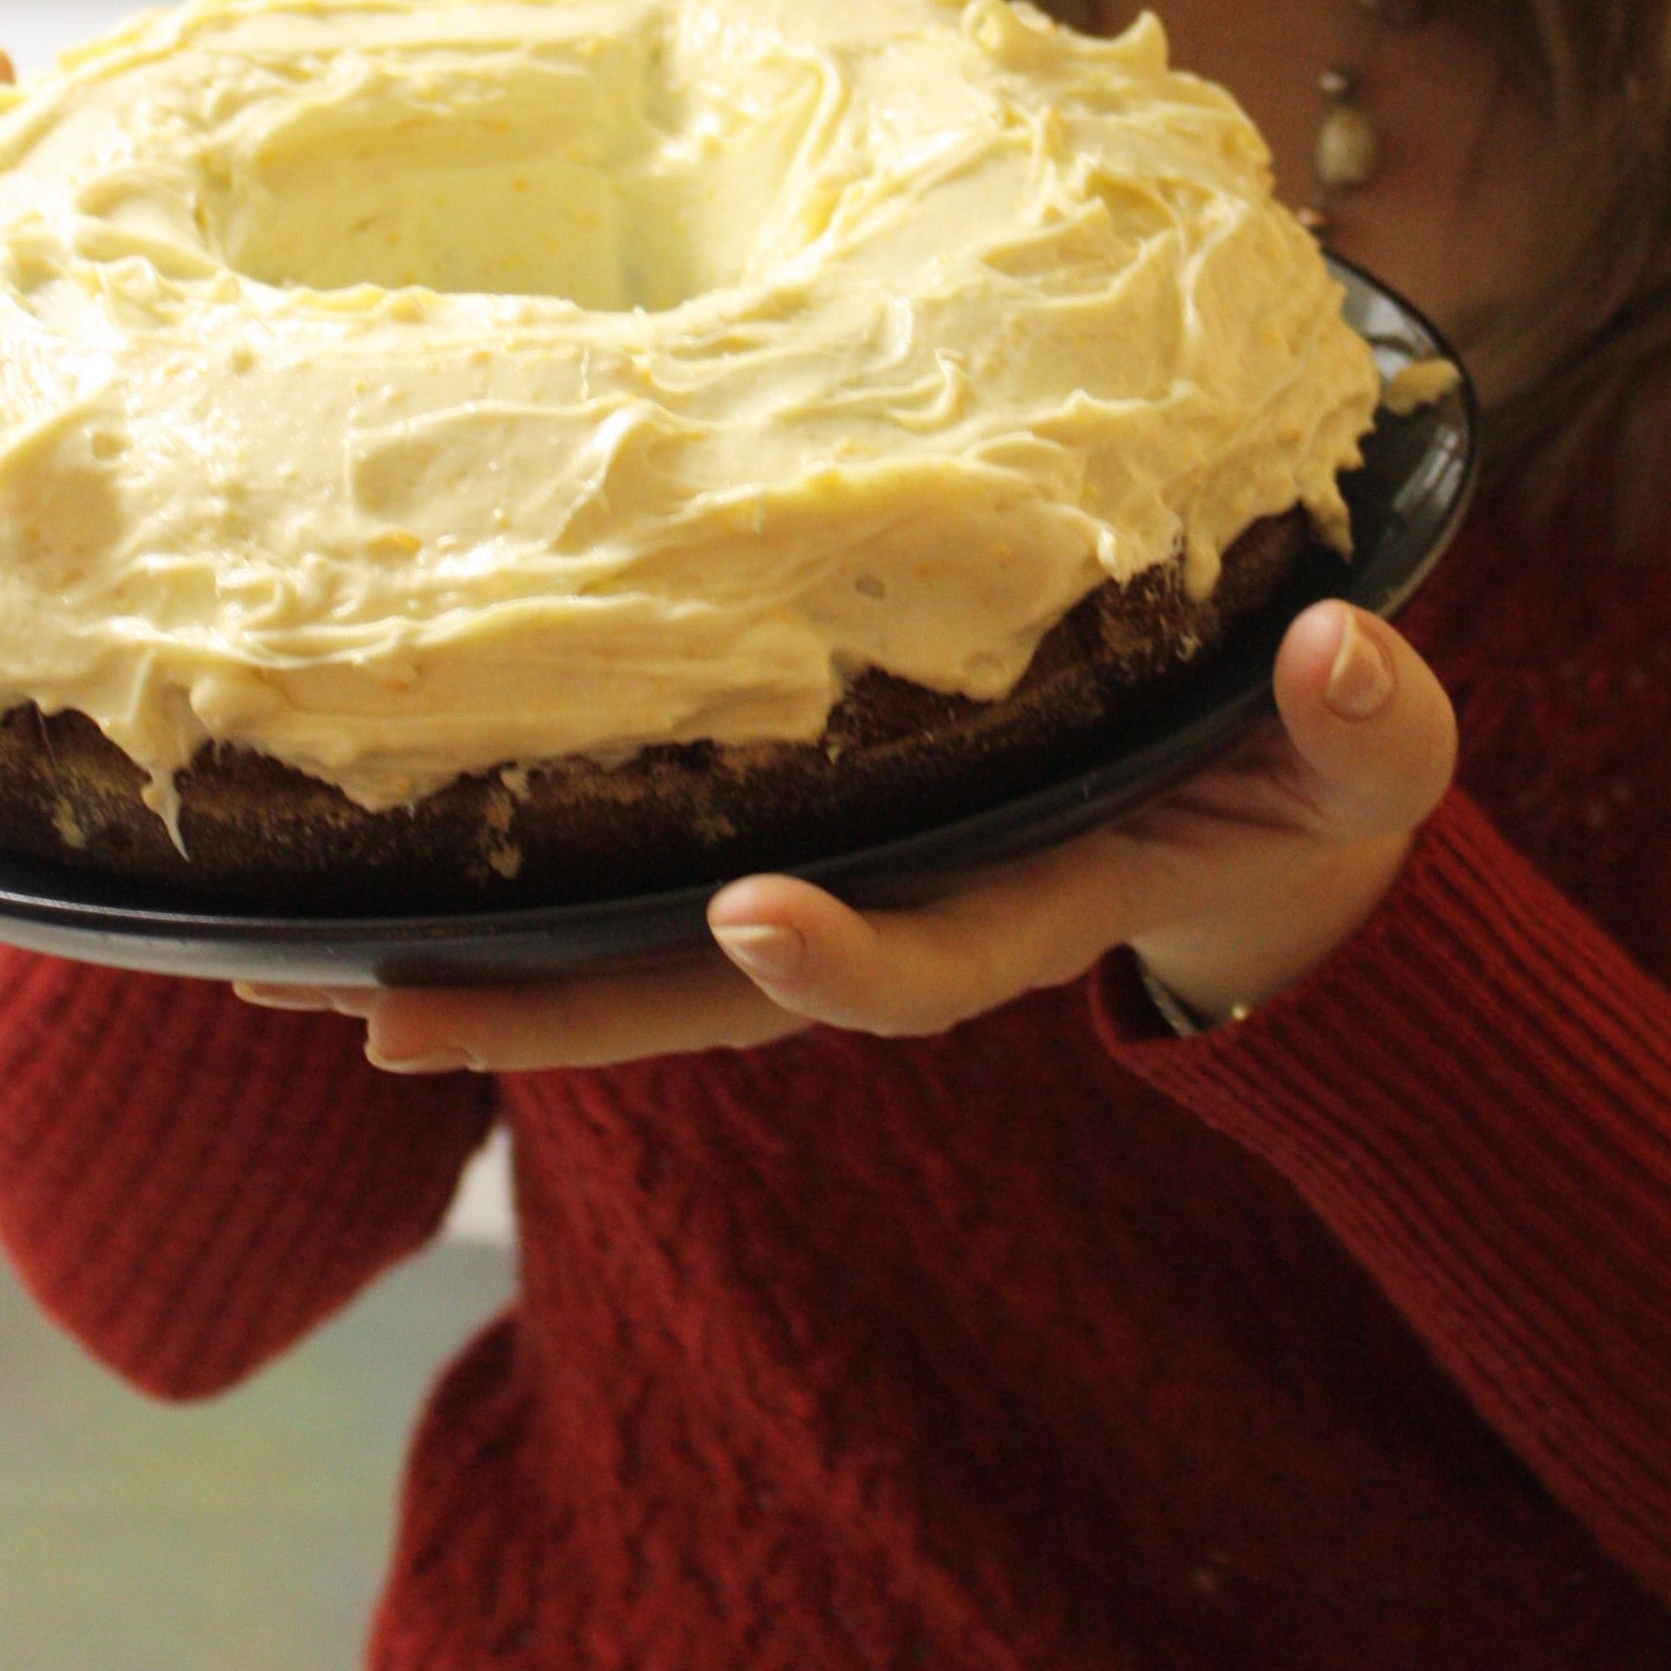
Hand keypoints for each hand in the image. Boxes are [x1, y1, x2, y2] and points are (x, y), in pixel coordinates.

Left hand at [242, 597, 1459, 1076]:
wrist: (1285, 837)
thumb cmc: (1319, 782)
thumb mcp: (1371, 762)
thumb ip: (1369, 725)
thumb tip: (1346, 655)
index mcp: (1043, 893)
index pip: (940, 954)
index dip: (852, 960)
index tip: (756, 918)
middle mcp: (916, 916)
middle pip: (714, 1001)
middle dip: (557, 1015)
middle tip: (376, 1014)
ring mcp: (848, 893)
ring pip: (642, 958)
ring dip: (484, 970)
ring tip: (299, 966)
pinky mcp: (808, 840)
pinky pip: (641, 883)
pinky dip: (516, 888)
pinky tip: (367, 875)